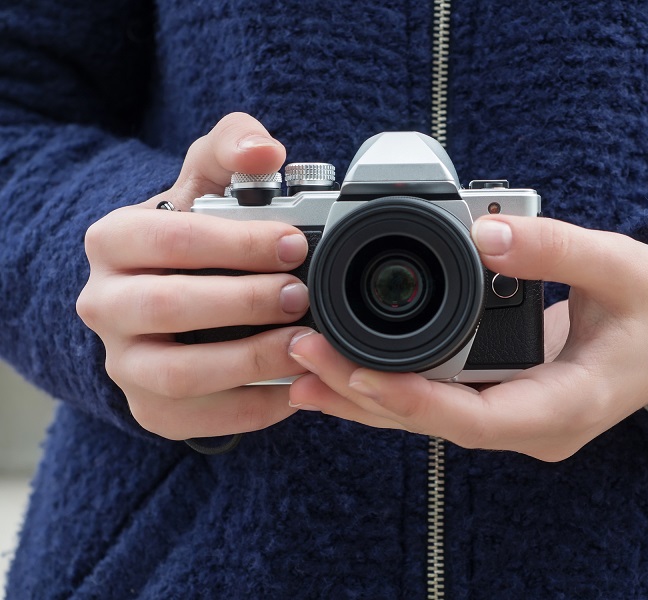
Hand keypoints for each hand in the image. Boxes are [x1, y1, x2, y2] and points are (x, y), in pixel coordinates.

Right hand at [77, 113, 313, 439]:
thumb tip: (265, 150)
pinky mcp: (149, 408)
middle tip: (300, 295)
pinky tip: (294, 386)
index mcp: (114, 241)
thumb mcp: (206, 181)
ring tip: (303, 344)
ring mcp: (123, 363)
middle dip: (244, 302)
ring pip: (177, 374)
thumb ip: (232, 147)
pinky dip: (252, 407)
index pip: (171, 239)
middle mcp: (104, 304)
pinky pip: (196, 419)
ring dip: (249, 360)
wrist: (171, 295)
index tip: (295, 242)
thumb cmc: (193, 237)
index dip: (238, 243)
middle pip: (169, 307)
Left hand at [287, 215, 647, 460]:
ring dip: (364, 395)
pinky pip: (439, 400)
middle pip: (434, 422)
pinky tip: (344, 370)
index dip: (412, 400)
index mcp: (565, 406)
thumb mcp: (620, 266)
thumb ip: (556, 249)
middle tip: (299, 355)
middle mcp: (533, 424)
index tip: (354, 370)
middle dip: (363, 394)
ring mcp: (518, 417)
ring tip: (300, 369)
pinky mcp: (507, 399)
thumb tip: (488, 231)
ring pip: (428, 417)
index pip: (475, 419)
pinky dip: (392, 385)